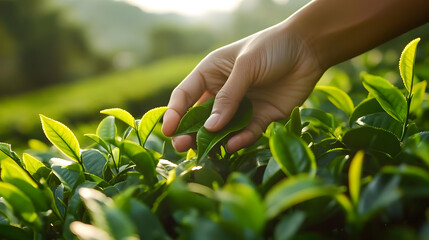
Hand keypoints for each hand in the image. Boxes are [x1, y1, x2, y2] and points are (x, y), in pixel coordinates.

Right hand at [162, 22, 323, 152]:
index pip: (185, 95)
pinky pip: (247, 133)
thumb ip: (228, 96)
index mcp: (211, 73)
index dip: (174, 112)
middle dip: (189, 132)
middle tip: (181, 147)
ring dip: (213, 141)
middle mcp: (223, 92)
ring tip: (205, 151)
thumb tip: (210, 127)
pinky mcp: (262, 118)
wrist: (309, 49)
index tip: (168, 130)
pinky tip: (233, 144)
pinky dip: (240, 140)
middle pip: (200, 117)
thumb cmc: (272, 48)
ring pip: (222, 129)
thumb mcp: (246, 66)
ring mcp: (242, 107)